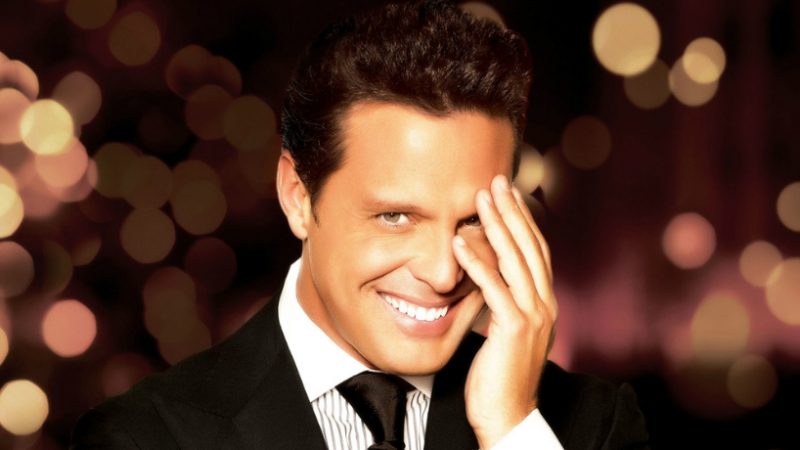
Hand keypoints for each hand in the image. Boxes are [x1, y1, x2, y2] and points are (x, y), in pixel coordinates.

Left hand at [452, 174, 556, 448]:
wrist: (508, 413)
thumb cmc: (501, 373)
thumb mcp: (505, 329)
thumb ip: (502, 300)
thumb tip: (486, 274)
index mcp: (543, 302)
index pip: (535, 251)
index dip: (523, 220)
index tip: (509, 194)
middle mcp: (544, 304)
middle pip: (529, 246)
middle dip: (512, 211)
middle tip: (496, 181)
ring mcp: (532, 315)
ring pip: (515, 260)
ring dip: (496, 225)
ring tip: (481, 198)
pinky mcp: (513, 329)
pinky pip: (494, 288)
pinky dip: (478, 262)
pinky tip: (461, 242)